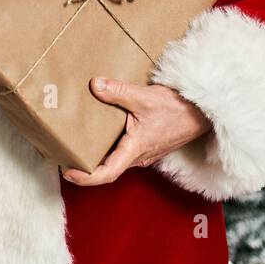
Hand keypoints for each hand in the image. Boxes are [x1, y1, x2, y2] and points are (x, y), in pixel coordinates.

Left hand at [61, 77, 212, 185]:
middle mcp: (138, 157)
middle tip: (62, 155)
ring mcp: (143, 153)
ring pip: (115, 160)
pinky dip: (108, 147)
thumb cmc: (177, 109)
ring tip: (75, 144)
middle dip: (84, 166)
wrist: (202, 113)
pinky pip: (123, 152)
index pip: (106, 174)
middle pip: (107, 169)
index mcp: (135, 151)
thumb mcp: (145, 98)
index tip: (67, 172)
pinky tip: (100, 132)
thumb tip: (94, 85)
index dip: (85, 178)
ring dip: (96, 156)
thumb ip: (118, 92)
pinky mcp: (147, 146)